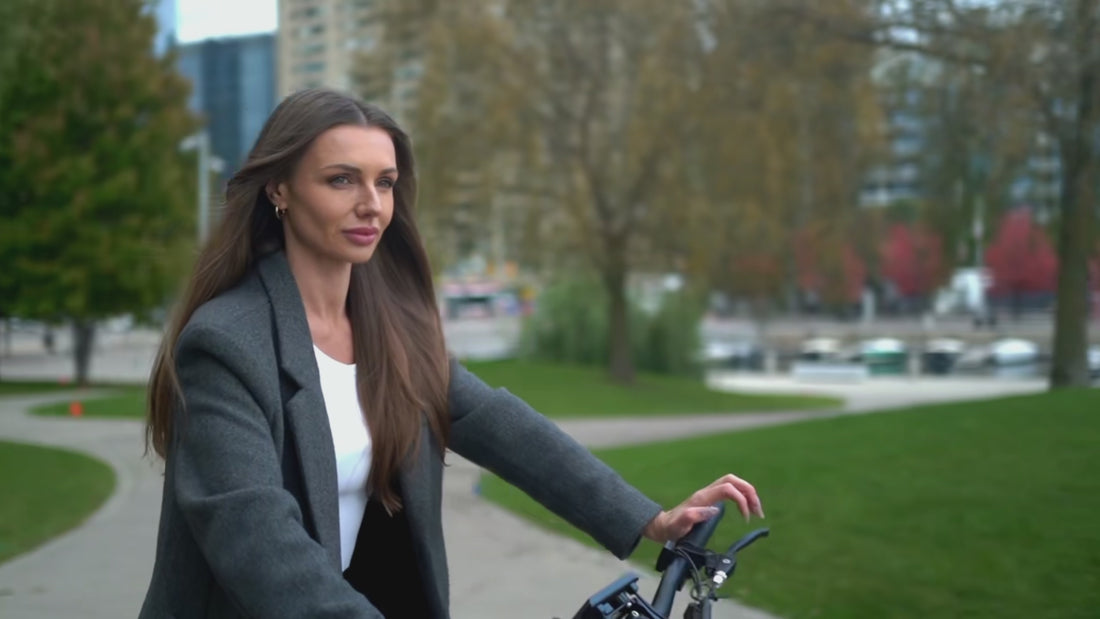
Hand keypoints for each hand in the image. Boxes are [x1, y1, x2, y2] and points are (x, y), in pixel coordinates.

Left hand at [642, 474, 763, 543]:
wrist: (663, 527)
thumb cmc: (671, 528)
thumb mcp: (679, 525)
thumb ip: (693, 516)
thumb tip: (714, 510)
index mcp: (702, 497)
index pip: (728, 488)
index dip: (741, 500)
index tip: (745, 518)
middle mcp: (707, 492)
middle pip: (733, 481)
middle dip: (749, 493)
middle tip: (757, 511)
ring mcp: (709, 494)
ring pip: (733, 484)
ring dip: (748, 494)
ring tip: (756, 511)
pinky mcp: (710, 499)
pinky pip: (730, 491)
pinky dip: (742, 497)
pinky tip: (746, 509)